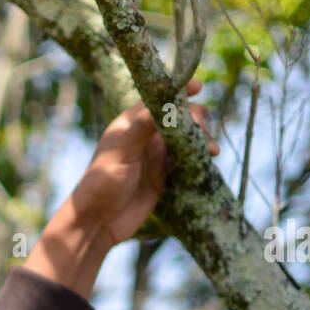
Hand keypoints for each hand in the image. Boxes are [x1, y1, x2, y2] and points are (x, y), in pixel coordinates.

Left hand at [22, 79, 218, 300]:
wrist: (98, 222)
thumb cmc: (101, 183)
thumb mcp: (121, 152)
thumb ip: (142, 128)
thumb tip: (165, 103)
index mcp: (131, 124)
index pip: (157, 99)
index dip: (177, 91)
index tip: (197, 87)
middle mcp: (145, 136)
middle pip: (179, 118)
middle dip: (196, 120)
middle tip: (202, 133)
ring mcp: (155, 156)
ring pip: (186, 138)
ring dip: (202, 139)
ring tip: (212, 150)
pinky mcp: (163, 175)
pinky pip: (187, 160)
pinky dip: (200, 157)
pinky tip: (209, 159)